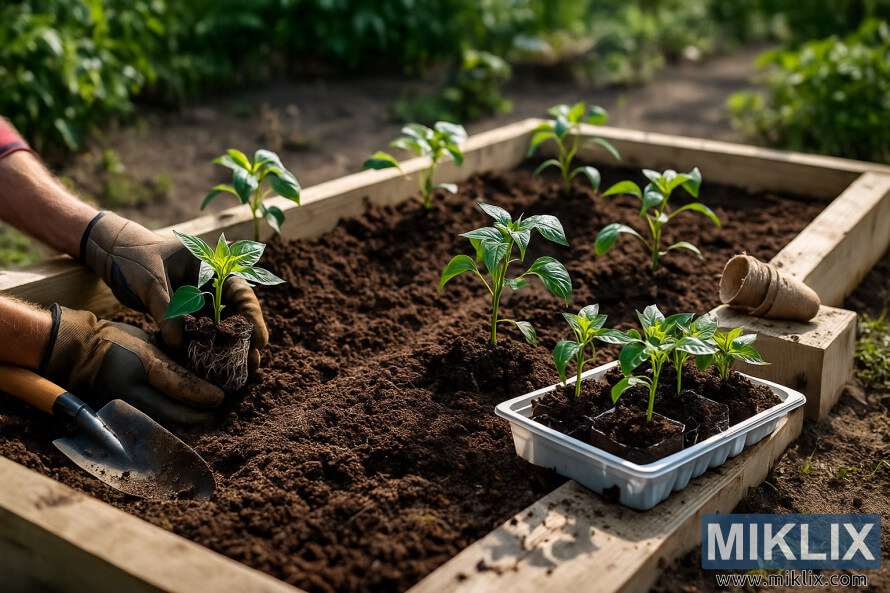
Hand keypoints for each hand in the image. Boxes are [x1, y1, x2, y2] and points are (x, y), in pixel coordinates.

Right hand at [40, 305, 223, 424]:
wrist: (74, 353)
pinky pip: (147, 426)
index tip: (220, 397)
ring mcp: (119, 406)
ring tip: (204, 417)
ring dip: (186, 423)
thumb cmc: (115, 342)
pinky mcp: (112, 418)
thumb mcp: (145, 342)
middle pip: (172, 412)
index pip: (177, 383)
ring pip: (162, 424)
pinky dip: (168, 426)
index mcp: (140, 362)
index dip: (201, 393)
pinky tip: (182, 423)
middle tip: (216, 411)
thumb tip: (202, 374)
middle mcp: (129, 388)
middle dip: (199, 415)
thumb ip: (170, 360)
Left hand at [80, 212, 267, 370]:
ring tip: (241, 372)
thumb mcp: (151, 282)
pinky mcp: (187, 313)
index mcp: (212, 266)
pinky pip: (201, 333)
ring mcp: (200, 300)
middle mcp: (211, 284)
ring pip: (222, 326)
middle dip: (247, 338)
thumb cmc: (134, 257)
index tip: (259, 340)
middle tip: (254, 363)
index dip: (253, 316)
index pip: (241, 292)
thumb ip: (166, 310)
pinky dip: (206, 348)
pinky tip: (212, 367)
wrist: (114, 254)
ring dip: (230, 347)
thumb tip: (178, 344)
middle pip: (237, 313)